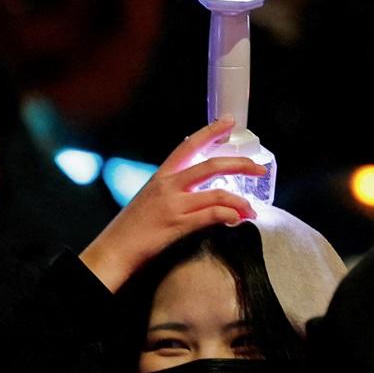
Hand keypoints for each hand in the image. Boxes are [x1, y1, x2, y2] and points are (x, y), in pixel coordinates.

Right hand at [79, 118, 262, 291]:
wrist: (114, 249)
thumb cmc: (131, 228)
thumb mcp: (149, 199)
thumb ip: (171, 190)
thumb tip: (197, 189)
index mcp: (161, 177)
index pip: (188, 146)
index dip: (211, 132)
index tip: (229, 122)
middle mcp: (168, 186)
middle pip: (211, 166)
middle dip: (240, 165)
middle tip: (259, 168)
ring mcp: (173, 205)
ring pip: (217, 193)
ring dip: (240, 201)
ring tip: (251, 210)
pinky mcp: (178, 225)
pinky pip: (212, 215)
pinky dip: (230, 215)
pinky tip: (236, 220)